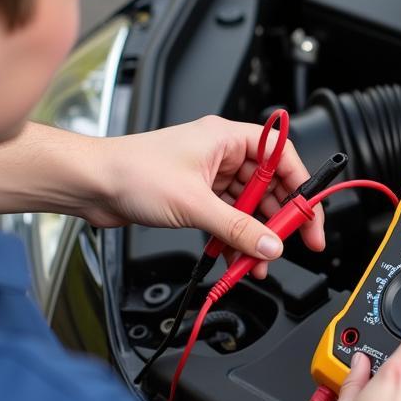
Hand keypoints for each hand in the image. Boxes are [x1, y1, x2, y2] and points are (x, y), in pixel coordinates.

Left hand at [87, 116, 325, 275]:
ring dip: (255, 235)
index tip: (309, 213)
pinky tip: (237, 258)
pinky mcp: (195, 197)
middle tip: (293, 245)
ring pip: (248, 207)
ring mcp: (208, 176)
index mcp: (226, 138)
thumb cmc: (131, 172)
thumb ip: (238, 228)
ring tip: (258, 261)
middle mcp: (221, 154)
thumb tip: (270, 244)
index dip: (300, 184)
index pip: (280, 155)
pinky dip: (235, 238)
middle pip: (268, 186)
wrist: (92, 184)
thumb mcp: (194, 204)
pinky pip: (228, 219)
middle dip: (279, 219)